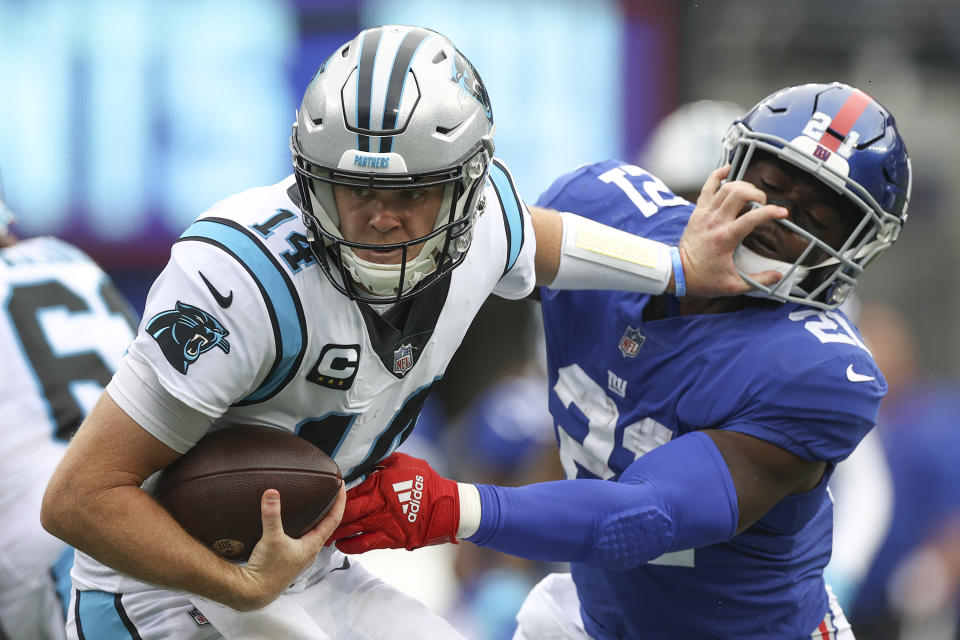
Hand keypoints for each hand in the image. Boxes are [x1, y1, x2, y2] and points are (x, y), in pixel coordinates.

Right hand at [234, 485, 345, 610]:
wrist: (254, 593)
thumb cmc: (267, 571)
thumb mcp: (271, 539)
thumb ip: (272, 515)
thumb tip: (272, 493)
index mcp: (312, 546)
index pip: (334, 519)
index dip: (340, 501)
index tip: (342, 485)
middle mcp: (309, 552)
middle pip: (326, 525)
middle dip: (330, 508)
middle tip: (330, 491)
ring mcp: (300, 557)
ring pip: (314, 533)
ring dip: (316, 518)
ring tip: (315, 503)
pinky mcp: (289, 559)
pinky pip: (301, 539)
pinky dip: (303, 528)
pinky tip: (293, 524)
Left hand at [328, 452, 458, 553]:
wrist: (448, 507)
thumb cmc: (427, 482)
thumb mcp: (404, 462)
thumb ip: (381, 461)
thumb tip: (363, 459)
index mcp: (382, 484)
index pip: (351, 491)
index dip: (335, 495)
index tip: (324, 496)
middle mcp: (380, 505)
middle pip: (348, 512)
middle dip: (330, 516)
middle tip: (316, 518)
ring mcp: (385, 523)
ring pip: (353, 529)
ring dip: (336, 532)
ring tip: (322, 534)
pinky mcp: (392, 538)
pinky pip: (366, 544)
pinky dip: (351, 545)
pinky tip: (341, 545)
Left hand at [678, 165, 788, 296]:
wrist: (677, 273)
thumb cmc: (703, 279)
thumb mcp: (733, 286)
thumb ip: (758, 280)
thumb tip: (779, 276)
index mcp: (725, 238)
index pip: (753, 217)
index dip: (771, 212)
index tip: (783, 213)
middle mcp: (715, 221)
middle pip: (739, 193)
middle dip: (757, 194)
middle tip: (763, 204)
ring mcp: (704, 213)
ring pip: (725, 186)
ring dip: (743, 185)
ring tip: (751, 194)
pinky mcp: (697, 211)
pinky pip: (707, 187)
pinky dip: (718, 175)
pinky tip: (728, 169)